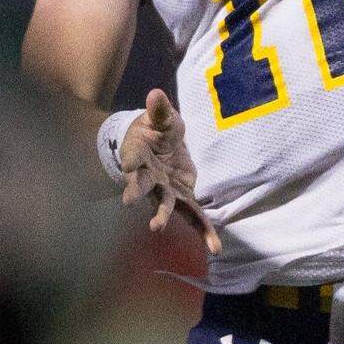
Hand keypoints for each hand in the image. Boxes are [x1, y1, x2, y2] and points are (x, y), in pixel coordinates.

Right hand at [118, 88, 220, 253]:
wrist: (160, 143)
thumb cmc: (156, 129)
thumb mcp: (160, 118)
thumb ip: (159, 111)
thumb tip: (156, 94)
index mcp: (139, 157)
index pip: (133, 162)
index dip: (131, 165)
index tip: (128, 167)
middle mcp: (149, 179)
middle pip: (146, 191)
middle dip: (142, 198)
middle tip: (138, 210)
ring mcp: (165, 191)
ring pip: (167, 208)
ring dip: (164, 218)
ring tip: (157, 228)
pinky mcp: (182, 197)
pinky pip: (195, 217)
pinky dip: (205, 232)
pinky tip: (215, 249)